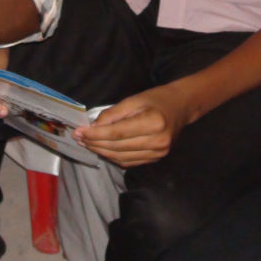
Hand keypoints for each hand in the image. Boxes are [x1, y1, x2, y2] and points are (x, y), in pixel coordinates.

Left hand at [77, 84, 197, 166]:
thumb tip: (93, 127)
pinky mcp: (156, 159)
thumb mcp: (134, 99)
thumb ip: (112, 113)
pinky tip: (103, 149)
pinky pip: (129, 162)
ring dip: (101, 151)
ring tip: (88, 143)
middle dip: (94, 143)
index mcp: (153, 123)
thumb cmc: (157, 99)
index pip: (116, 133)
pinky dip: (113, 157)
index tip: (78, 132)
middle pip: (117, 147)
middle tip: (79, 138)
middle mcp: (157, 141)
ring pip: (121, 157)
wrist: (181, 107)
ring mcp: (158, 153)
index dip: (95, 134)